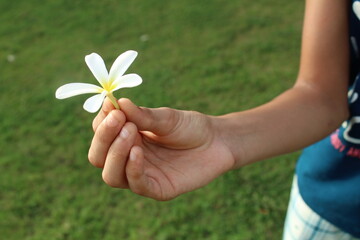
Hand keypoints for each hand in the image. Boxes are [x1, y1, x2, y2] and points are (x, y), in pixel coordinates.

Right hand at [88, 98, 234, 199]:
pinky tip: (137, 152)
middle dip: (104, 138)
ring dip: (115, 153)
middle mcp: (129, 158)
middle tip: (119, 119)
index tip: (112, 106)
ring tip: (130, 131)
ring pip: (111, 175)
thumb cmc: (190, 127)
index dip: (102, 121)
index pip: (101, 134)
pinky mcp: (158, 188)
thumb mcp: (166, 118)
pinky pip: (136, 185)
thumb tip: (117, 101)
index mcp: (127, 138)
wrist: (218, 141)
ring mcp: (142, 175)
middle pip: (99, 157)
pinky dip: (132, 169)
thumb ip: (142, 115)